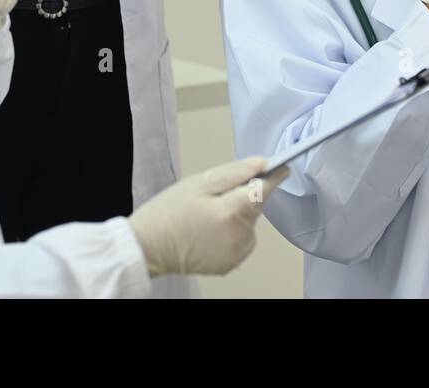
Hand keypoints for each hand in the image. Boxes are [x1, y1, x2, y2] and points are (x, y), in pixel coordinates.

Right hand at [127, 157, 288, 276]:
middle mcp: (238, 237)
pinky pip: (241, 240)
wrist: (147, 248)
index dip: (274, 176)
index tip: (281, 167)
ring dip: (238, 216)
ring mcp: (235, 254)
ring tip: (208, 216)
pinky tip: (209, 230)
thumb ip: (234, 173)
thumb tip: (261, 164)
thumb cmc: (166, 214)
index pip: (265, 190)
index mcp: (231, 213)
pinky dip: (232, 232)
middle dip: (243, 197)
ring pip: (250, 224)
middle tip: (214, 196)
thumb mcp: (198, 183)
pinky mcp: (230, 264)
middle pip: (256, 207)